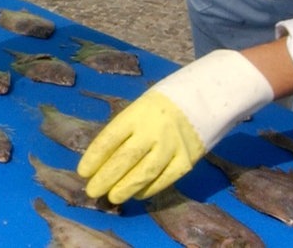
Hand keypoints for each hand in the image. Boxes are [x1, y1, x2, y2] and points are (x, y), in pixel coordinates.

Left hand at [79, 49, 272, 203]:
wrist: (209, 95)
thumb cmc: (168, 101)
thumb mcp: (143, 106)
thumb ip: (127, 129)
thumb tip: (104, 157)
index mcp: (137, 113)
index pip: (109, 138)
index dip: (94, 157)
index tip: (83, 172)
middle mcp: (153, 130)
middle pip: (124, 159)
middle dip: (105, 178)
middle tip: (92, 191)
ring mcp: (171, 145)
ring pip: (143, 173)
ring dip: (125, 188)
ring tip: (112, 197)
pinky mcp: (187, 159)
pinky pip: (165, 179)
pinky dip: (149, 189)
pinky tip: (137, 194)